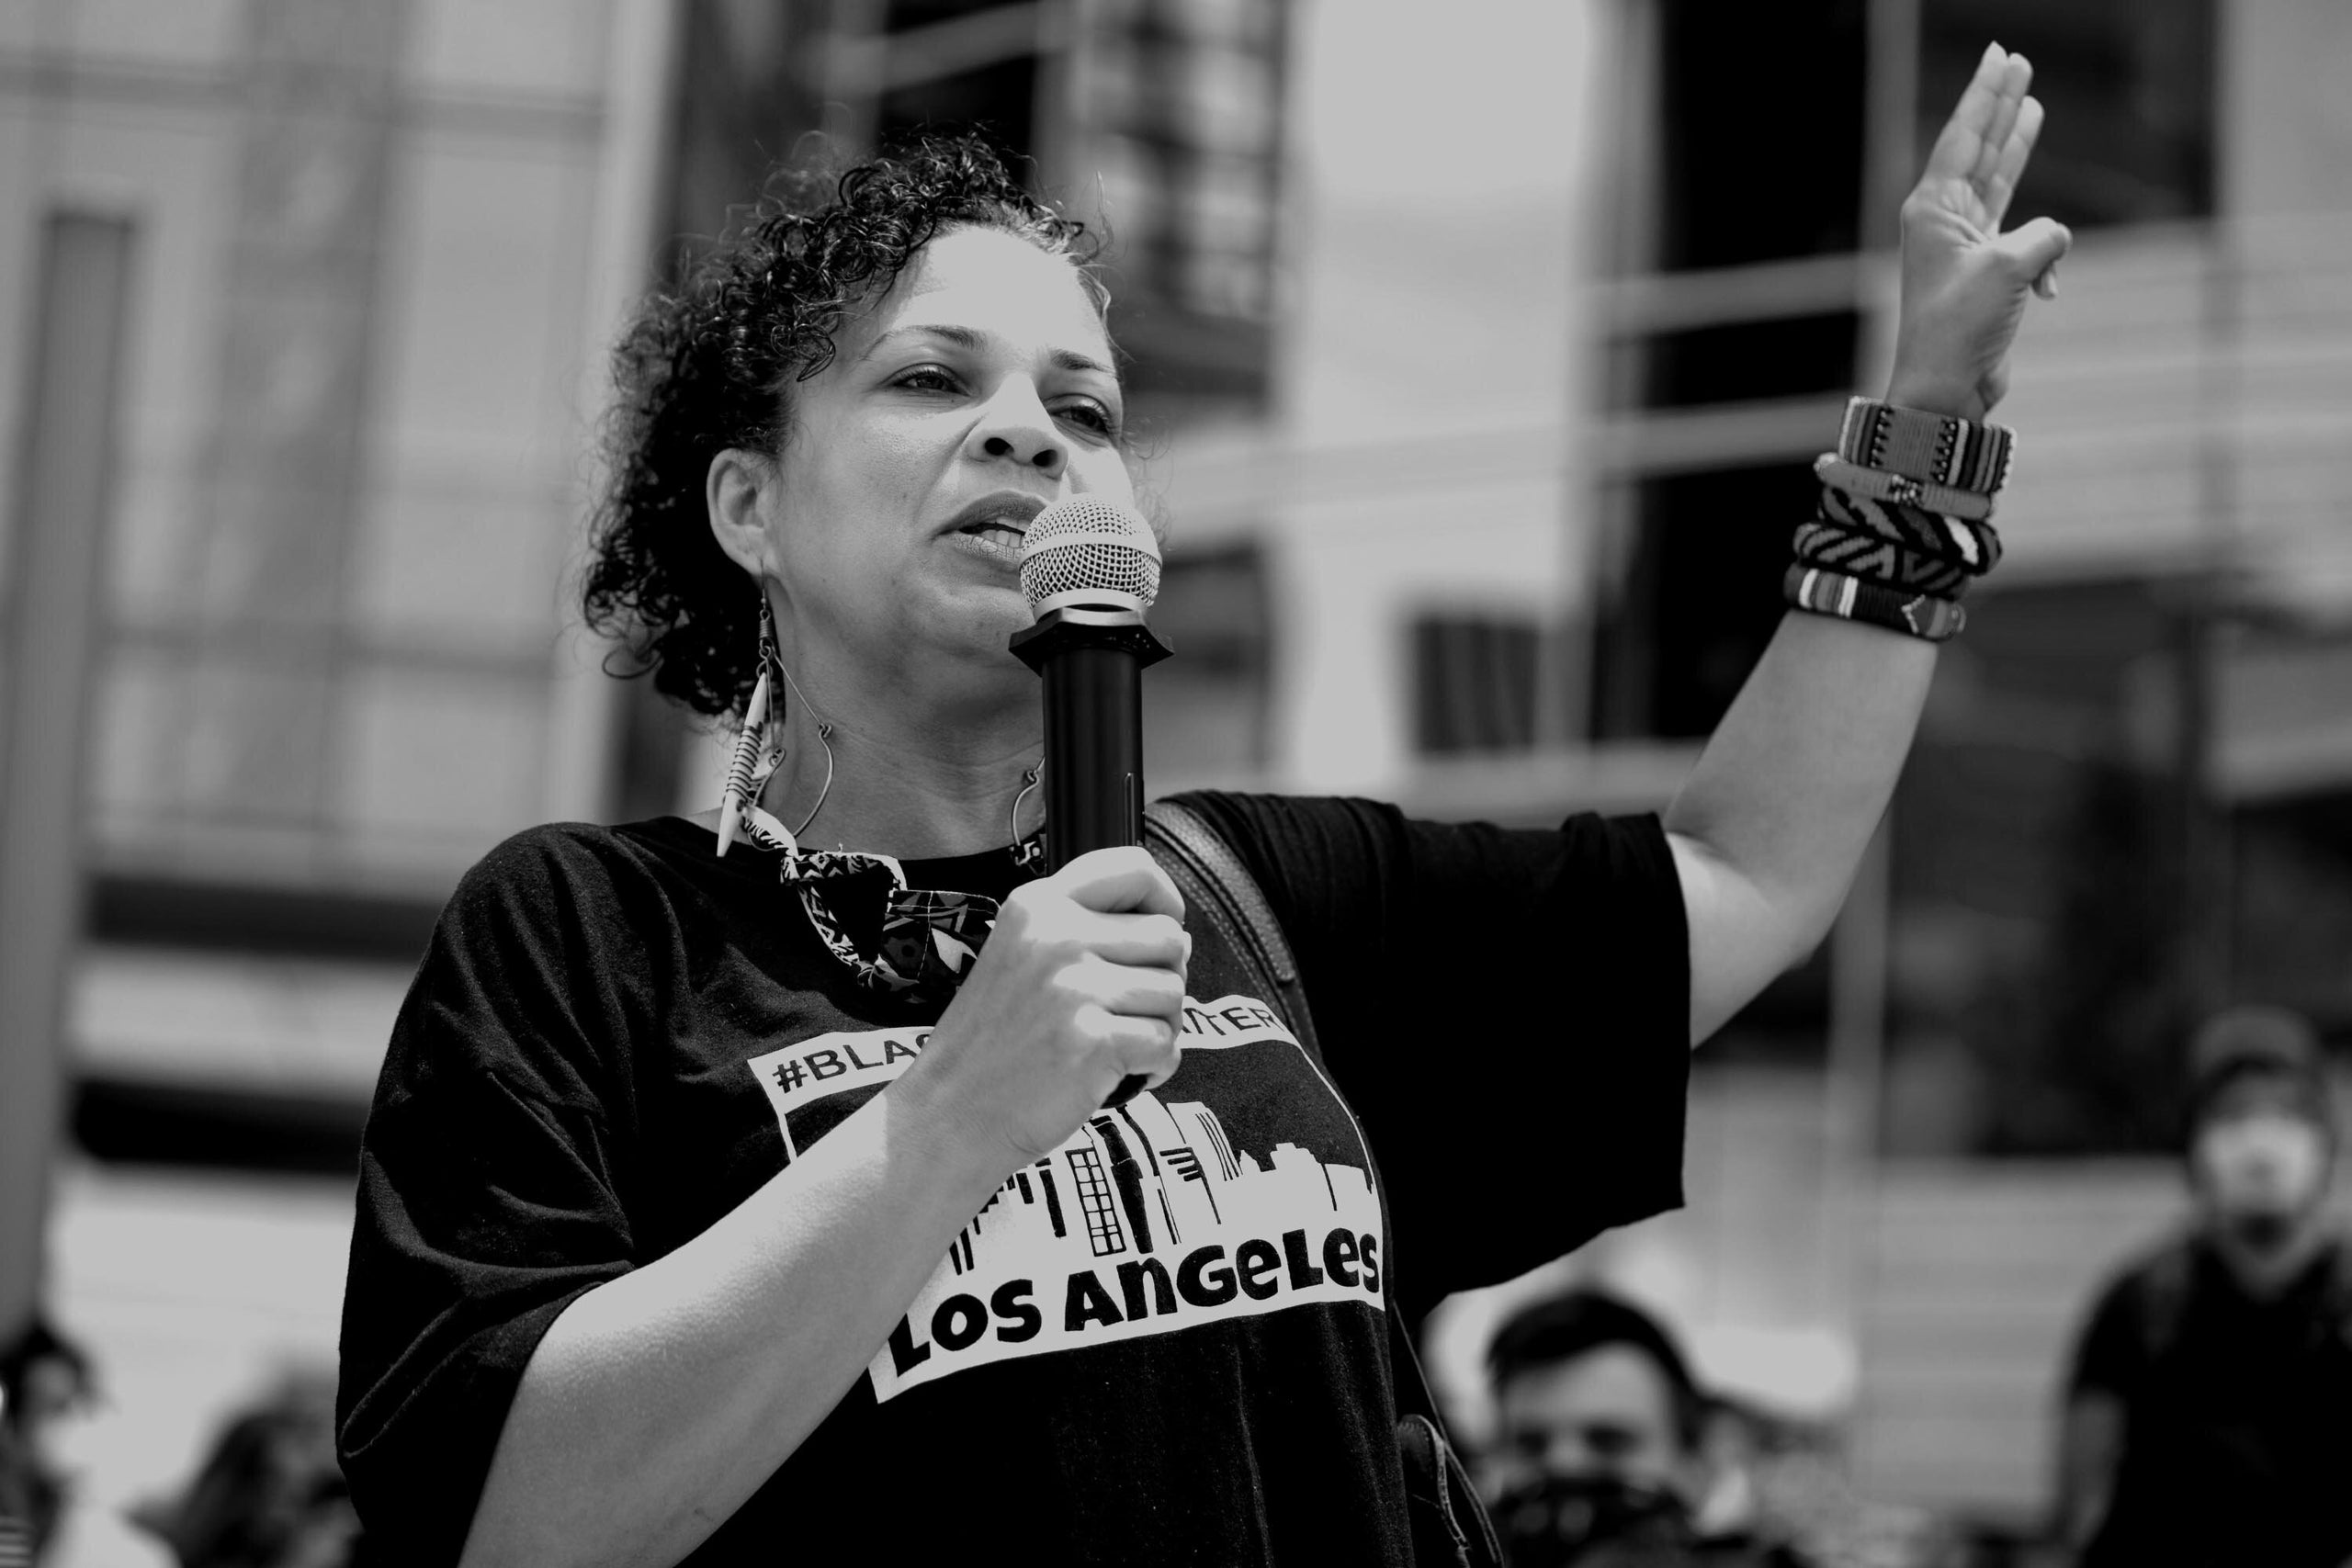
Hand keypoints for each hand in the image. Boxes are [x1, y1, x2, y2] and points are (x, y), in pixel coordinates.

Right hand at [904, 847, 1188, 1168]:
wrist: (948, 1113)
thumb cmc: (990, 1045)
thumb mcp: (1019, 957)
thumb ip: (1085, 932)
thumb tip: (1177, 934)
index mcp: (1038, 907)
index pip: (1133, 869)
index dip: (1164, 900)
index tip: (1161, 930)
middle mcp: (1057, 936)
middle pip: (1169, 938)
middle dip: (1163, 979)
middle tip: (1124, 1012)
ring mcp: (1075, 987)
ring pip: (1173, 994)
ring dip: (1158, 1028)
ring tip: (1112, 1046)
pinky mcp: (1093, 1040)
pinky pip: (1165, 1044)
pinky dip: (1153, 1068)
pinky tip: (1115, 1075)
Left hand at [1888, 43, 2071, 418]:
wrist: (1946, 390)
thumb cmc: (1961, 329)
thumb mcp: (2008, 269)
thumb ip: (2043, 236)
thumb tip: (2053, 241)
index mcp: (1932, 209)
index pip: (1963, 136)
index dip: (1985, 93)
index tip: (2000, 55)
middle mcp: (1944, 221)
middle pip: (1980, 149)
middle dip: (2000, 106)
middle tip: (2016, 63)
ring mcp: (1966, 246)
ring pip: (1999, 183)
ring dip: (2016, 148)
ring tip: (2030, 105)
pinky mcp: (1987, 274)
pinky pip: (2026, 242)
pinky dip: (2044, 259)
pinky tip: (2048, 286)